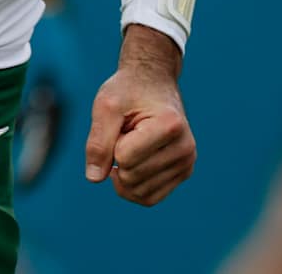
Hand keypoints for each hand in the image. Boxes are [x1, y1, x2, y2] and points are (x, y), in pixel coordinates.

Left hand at [84, 25, 196, 205]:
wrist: (153, 83)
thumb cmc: (128, 91)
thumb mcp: (106, 105)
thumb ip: (97, 141)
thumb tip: (94, 179)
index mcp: (170, 126)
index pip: (123, 157)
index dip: (112, 141)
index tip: (124, 120)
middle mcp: (185, 148)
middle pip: (130, 177)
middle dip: (117, 157)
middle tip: (127, 131)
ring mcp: (187, 164)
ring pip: (139, 193)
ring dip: (124, 173)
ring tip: (132, 144)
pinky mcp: (183, 174)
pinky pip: (149, 198)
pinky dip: (132, 187)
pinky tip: (132, 163)